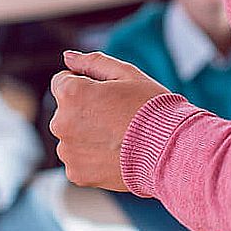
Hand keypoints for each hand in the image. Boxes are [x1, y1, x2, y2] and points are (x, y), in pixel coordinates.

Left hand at [49, 50, 171, 190]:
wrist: (170, 152)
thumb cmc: (151, 108)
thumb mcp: (127, 74)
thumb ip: (92, 62)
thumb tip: (67, 57)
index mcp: (71, 94)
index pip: (62, 81)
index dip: (86, 84)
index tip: (108, 95)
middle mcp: (61, 123)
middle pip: (66, 110)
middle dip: (84, 110)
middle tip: (117, 116)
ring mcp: (67, 151)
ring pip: (72, 135)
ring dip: (87, 134)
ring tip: (119, 137)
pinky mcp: (76, 174)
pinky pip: (79, 159)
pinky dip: (92, 157)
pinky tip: (115, 154)